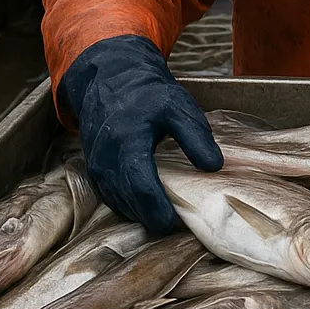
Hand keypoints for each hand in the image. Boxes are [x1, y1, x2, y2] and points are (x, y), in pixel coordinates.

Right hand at [61, 35, 223, 233]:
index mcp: (127, 140)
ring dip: (140, 214)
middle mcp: (105, 157)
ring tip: (167, 220)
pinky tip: (149, 209)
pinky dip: (129, 206)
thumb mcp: (178, 107)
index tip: (172, 224)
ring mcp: (96, 166)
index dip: (155, 208)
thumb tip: (214, 166)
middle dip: (150, 217)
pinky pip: (111, 196)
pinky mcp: (95, 170)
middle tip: (177, 228)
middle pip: (127, 199)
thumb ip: (196, 137)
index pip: (139, 184)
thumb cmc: (147, 94)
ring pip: (118, 202)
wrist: (110, 80)